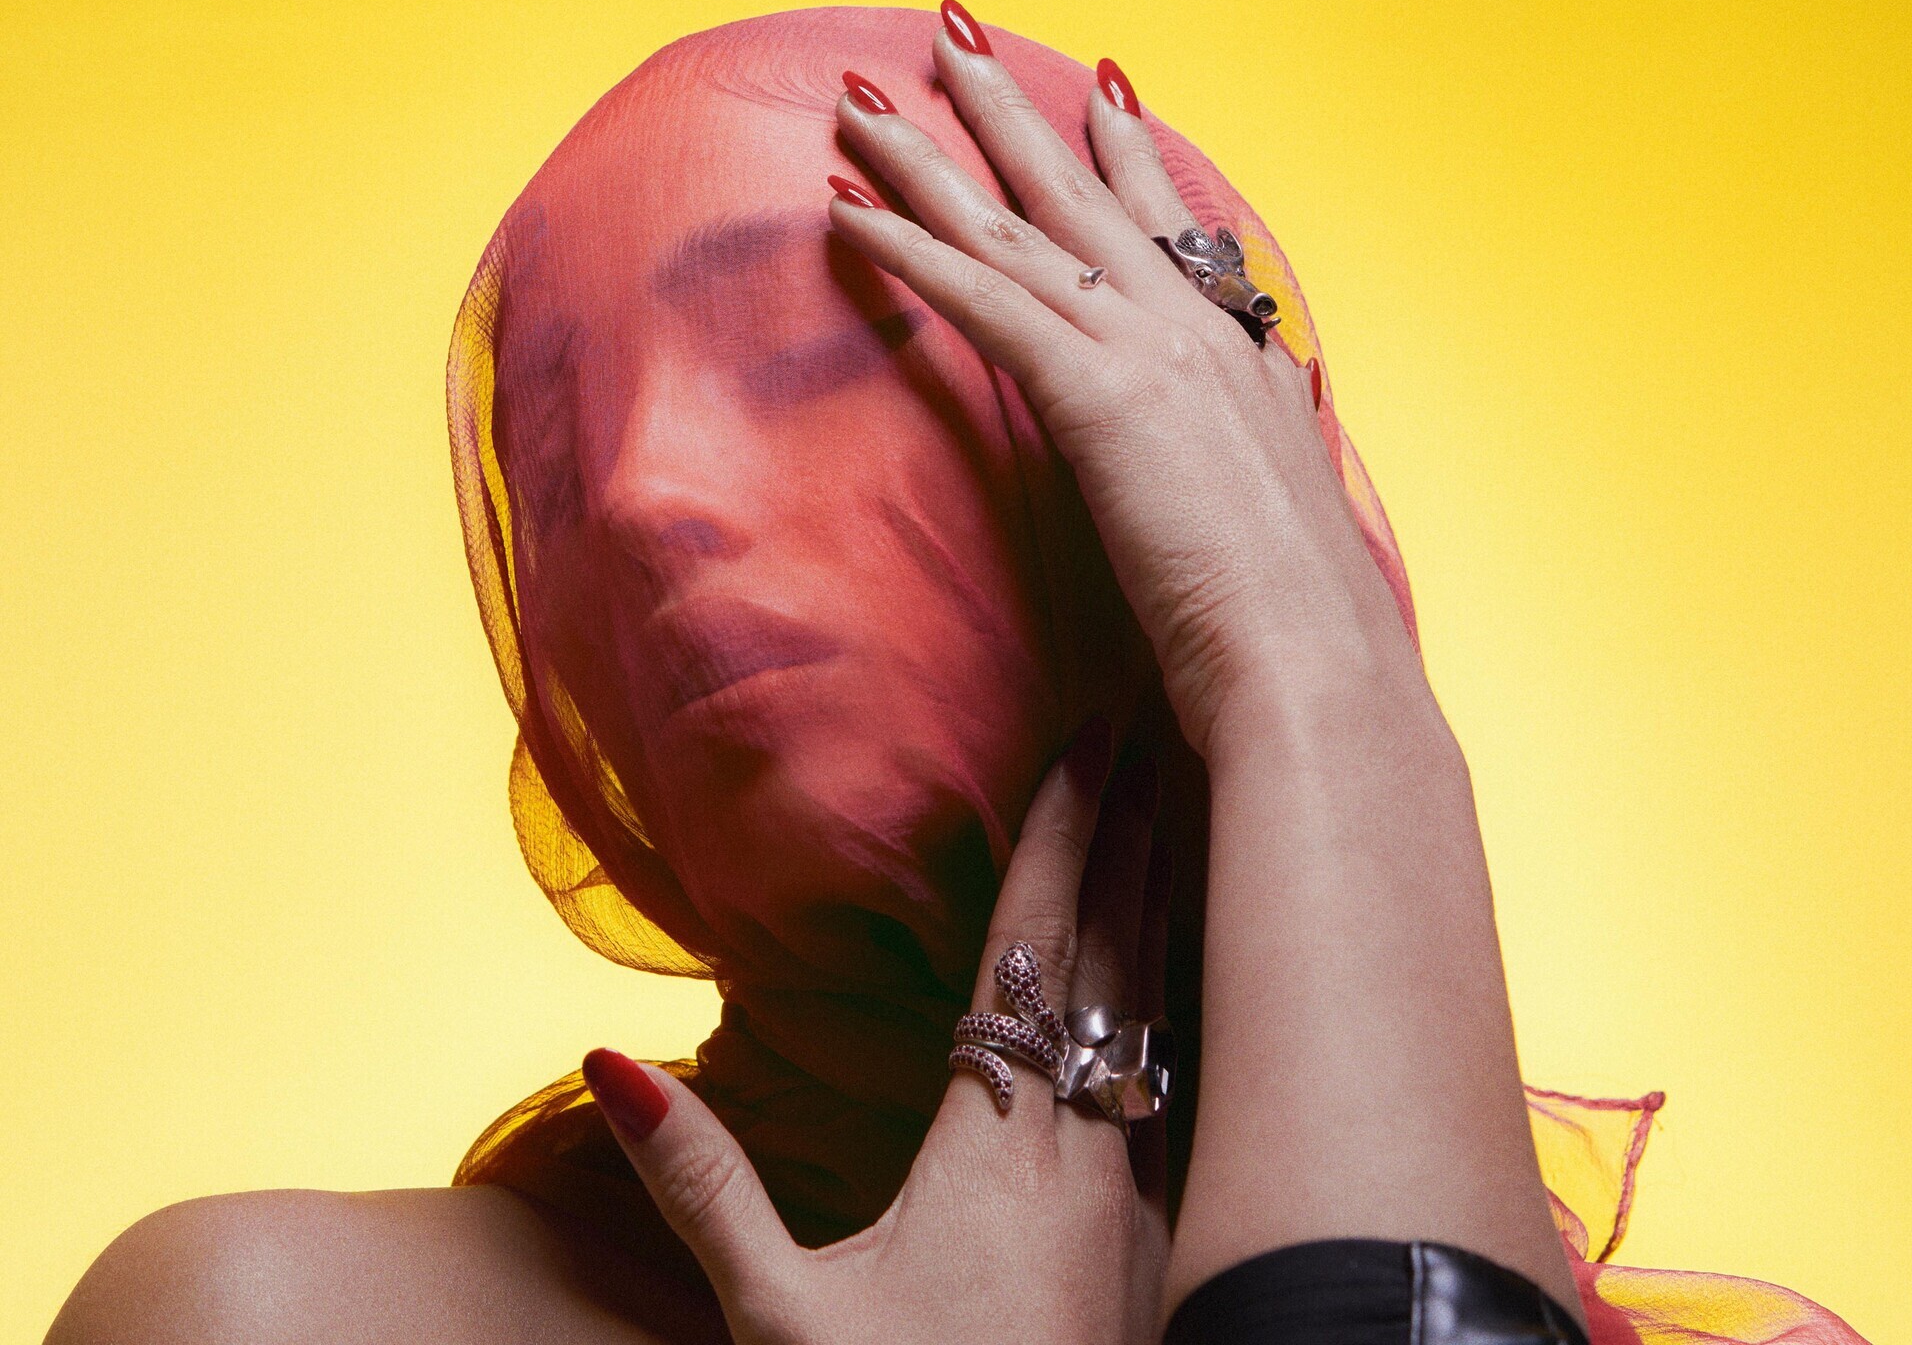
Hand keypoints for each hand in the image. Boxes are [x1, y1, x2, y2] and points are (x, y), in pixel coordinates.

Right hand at [583, 727, 1170, 1344]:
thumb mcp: (781, 1322)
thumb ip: (700, 1189)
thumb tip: (606, 1066)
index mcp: (1001, 1144)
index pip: (1038, 943)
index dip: (1066, 826)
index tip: (1095, 728)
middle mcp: (1096, 1157)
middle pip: (1127, 954)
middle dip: (1148, 832)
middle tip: (1173, 724)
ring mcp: (1153, 1210)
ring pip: (1173, 1021)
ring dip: (1181, 912)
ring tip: (1200, 819)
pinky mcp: (1177, 1262)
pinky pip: (1192, 1096)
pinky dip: (1193, 1017)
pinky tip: (1206, 1002)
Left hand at [827, 20, 1423, 760]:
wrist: (1318, 669)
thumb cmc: (1301, 628)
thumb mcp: (1284, 513)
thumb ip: (1261, 452)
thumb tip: (1270, 420)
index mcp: (1239, 354)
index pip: (1169, 224)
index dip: (1125, 150)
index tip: (1099, 85)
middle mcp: (1191, 328)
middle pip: (1076, 192)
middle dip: (1006, 107)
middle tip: (953, 32)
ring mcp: (1145, 350)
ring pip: (1012, 227)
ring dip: (926, 156)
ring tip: (865, 97)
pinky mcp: (1096, 393)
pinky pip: (979, 297)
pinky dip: (906, 247)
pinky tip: (846, 210)